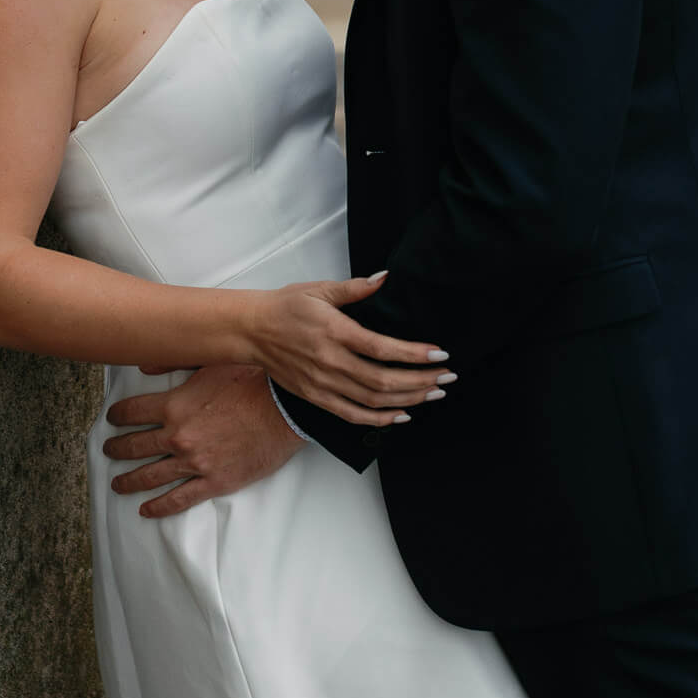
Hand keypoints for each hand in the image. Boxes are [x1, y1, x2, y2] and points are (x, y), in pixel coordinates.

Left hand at [104, 366, 302, 517]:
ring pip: (150, 476)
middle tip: (108, 450)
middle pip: (136, 446)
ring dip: (130, 480)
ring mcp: (194, 462)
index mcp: (174, 405)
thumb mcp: (210, 361)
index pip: (132, 412)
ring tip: (118, 483)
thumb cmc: (252, 380)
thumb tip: (144, 365)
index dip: (118, 415)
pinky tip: (146, 509)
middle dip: (118, 448)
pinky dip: (159, 506)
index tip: (111, 419)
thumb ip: (174, 362)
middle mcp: (177, 436)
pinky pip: (179, 499)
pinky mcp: (214, 481)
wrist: (284, 408)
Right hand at [237, 271, 452, 424]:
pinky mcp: (316, 398)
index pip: (382, 348)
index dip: (414, 354)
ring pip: (373, 400)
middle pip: (383, 380)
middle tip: (447, 377)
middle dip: (421, 381)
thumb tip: (385, 278)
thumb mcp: (319, 289)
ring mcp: (323, 384)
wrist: (250, 331)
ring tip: (434, 394)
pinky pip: (352, 415)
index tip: (440, 354)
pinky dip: (379, 419)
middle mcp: (330, 362)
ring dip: (408, 400)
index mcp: (334, 331)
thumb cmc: (285, 307)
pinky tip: (402, 415)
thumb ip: (355, 288)